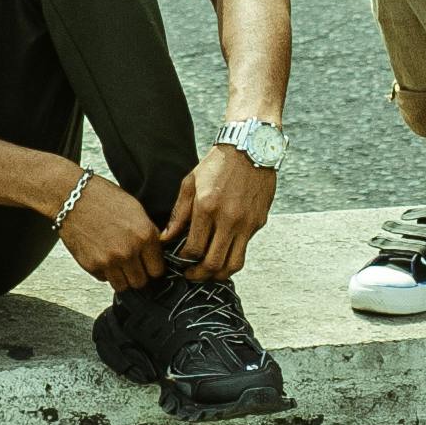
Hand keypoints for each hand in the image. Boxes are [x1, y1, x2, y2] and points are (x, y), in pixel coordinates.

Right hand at [53, 170, 167, 288]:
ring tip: (117, 262)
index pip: (158, 270)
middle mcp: (128, 251)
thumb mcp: (136, 210)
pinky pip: (103, 279)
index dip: (153, 267)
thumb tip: (156, 251)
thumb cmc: (102, 198)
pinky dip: (105, 272)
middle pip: (141, 282)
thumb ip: (148, 233)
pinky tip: (102, 256)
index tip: (149, 265)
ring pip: (122, 286)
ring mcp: (109, 261)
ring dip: (122, 277)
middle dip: (138, 274)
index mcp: (144, 235)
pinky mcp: (91, 265)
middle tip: (133, 265)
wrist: (71, 197)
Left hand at [165, 142, 276, 278]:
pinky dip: (232, 256)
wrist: (250, 148)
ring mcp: (246, 223)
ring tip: (208, 272)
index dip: (184, 261)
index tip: (180, 261)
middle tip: (191, 275)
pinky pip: (244, 249)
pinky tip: (222, 252)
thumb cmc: (217, 164)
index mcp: (207, 207)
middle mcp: (228, 219)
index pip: (194, 249)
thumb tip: (166, 239)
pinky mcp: (258, 223)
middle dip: (199, 275)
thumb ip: (178, 214)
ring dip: (219, 274)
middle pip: (213, 263)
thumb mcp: (190, 183)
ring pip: (233, 264)